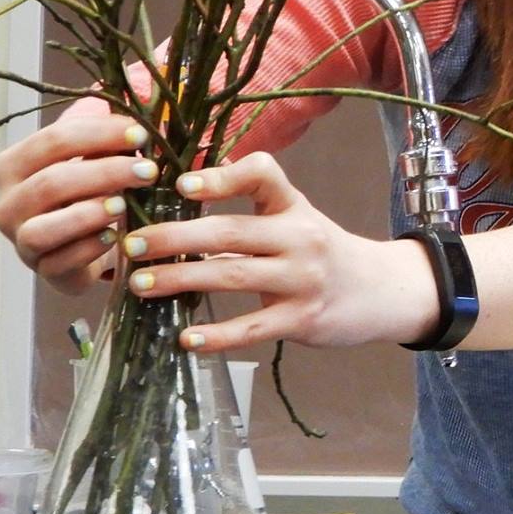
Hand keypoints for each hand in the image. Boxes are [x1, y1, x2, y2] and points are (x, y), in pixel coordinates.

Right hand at [0, 111, 156, 294]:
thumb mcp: (89, 160)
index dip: (99, 134)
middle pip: (51, 183)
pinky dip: (89, 248)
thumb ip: (102, 136)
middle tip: (149, 171)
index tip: (141, 134)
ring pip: (43, 228)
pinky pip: (60, 262)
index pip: (52, 140)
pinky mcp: (42, 271)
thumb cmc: (84, 192)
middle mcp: (7, 203)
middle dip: (105, 173)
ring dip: (88, 214)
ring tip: (124, 205)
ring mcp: (20, 241)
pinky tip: (115, 237)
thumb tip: (135, 102)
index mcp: (14, 165)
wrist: (78, 246)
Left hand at [115, 152, 438, 354]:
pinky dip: (217, 336)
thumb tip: (181, 197)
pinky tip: (186, 338)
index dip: (222, 177)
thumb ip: (252, 208)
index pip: (263, 175)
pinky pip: (252, 328)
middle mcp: (301, 237)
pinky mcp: (303, 319)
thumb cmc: (323, 252)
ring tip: (141, 285)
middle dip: (175, 237)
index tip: (182, 186)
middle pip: (231, 231)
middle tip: (131, 244)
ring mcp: (303, 279)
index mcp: (294, 206)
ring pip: (233, 276)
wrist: (381, 291)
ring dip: (182, 280)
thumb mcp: (297, 218)